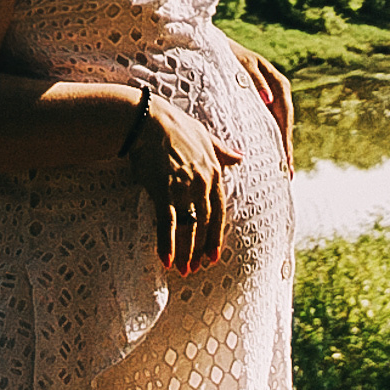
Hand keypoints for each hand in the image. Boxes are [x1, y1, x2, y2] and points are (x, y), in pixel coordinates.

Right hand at [125, 89, 237, 271]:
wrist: (148, 119)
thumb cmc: (175, 126)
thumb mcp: (205, 136)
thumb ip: (223, 151)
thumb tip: (240, 157)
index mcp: (214, 172)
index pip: (219, 211)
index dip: (215, 236)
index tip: (213, 256)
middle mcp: (202, 183)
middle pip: (205, 224)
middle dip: (201, 249)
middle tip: (197, 269)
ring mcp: (183, 188)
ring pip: (189, 227)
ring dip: (186, 252)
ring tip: (183, 270)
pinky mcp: (163, 190)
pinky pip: (167, 223)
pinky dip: (166, 243)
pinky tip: (165, 260)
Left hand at [234, 48, 293, 171]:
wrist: (218, 49)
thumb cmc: (229, 55)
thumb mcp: (242, 64)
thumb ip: (255, 79)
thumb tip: (268, 100)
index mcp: (278, 83)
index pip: (285, 114)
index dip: (286, 136)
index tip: (286, 156)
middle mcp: (278, 93)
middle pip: (285, 125)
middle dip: (286, 148)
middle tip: (288, 173)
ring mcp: (271, 100)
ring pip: (279, 128)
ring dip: (281, 148)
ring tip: (283, 172)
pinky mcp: (261, 106)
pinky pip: (269, 126)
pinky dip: (271, 141)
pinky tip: (270, 157)